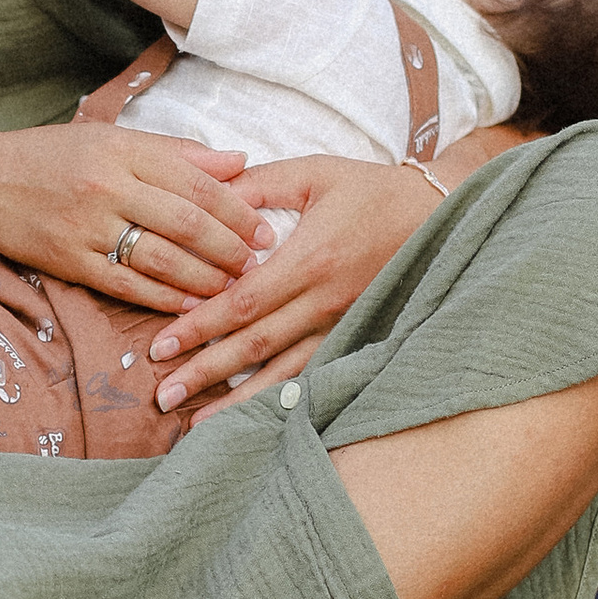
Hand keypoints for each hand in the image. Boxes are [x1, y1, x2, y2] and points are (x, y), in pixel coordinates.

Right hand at [0, 119, 272, 312]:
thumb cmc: (53, 156)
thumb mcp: (113, 138)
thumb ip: (177, 152)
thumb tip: (239, 161)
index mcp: (123, 151)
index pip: (196, 182)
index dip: (238, 210)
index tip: (265, 228)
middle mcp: (108, 188)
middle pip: (186, 223)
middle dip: (230, 248)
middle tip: (259, 263)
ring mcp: (87, 228)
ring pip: (161, 259)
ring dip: (205, 278)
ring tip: (233, 287)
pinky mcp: (69, 262)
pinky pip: (126, 285)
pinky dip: (163, 297)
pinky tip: (190, 304)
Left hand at [148, 152, 439, 414]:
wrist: (436, 216)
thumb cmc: (369, 190)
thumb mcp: (312, 173)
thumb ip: (257, 184)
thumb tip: (204, 196)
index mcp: (310, 258)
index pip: (243, 302)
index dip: (200, 327)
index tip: (161, 346)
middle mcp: (324, 300)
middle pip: (255, 345)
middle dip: (206, 372)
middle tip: (164, 395)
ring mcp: (341, 323)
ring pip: (283, 371)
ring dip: (238, 400)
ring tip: (198, 424)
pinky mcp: (353, 335)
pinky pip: (311, 373)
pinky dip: (279, 397)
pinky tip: (253, 419)